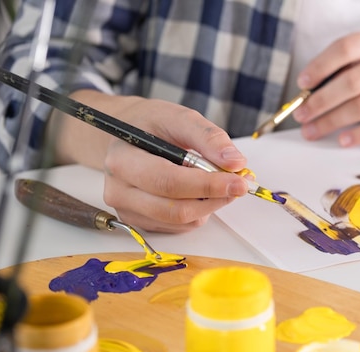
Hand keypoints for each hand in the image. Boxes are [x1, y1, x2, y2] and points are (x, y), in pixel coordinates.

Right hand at [50, 91, 249, 232]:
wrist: (126, 135)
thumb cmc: (151, 125)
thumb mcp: (179, 118)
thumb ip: (208, 137)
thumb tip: (235, 162)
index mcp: (123, 160)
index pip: (168, 182)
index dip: (207, 185)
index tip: (238, 181)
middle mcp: (119, 190)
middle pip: (174, 209)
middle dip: (214, 199)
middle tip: (240, 185)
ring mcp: (128, 210)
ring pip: (180, 221)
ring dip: (210, 205)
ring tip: (222, 183)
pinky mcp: (140, 221)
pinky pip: (179, 226)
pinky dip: (199, 211)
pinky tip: (202, 192)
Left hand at [292, 30, 359, 146]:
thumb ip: (342, 74)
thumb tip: (307, 97)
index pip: (346, 48)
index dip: (321, 66)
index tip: (303, 84)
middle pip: (352, 81)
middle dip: (322, 101)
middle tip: (302, 115)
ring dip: (333, 120)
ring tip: (313, 131)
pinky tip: (343, 140)